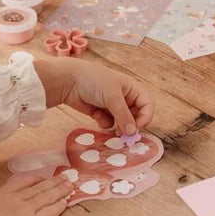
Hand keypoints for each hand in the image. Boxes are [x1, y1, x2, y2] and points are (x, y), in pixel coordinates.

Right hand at [0, 175, 72, 215]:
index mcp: (1, 196)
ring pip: (48, 196)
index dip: (33, 179)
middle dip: (53, 182)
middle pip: (39, 187)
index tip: (41, 178)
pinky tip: (67, 202)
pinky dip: (60, 206)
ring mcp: (29, 209)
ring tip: (71, 185)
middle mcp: (17, 199)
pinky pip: (52, 211)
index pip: (21, 182)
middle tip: (65, 177)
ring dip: (61, 190)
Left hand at [34, 58, 153, 134]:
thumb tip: (133, 132)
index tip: (137, 127)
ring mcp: (112, 105)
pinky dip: (104, 122)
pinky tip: (95, 115)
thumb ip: (124, 116)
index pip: (147, 105)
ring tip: (111, 125)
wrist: (68, 80)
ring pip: (122, 122)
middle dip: (130, 125)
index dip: (145, 117)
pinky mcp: (100, 112)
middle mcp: (124, 97)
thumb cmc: (93, 81)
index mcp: (131, 88)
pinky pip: (108, 123)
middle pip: (135, 116)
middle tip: (125, 134)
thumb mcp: (112, 97)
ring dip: (117, 126)